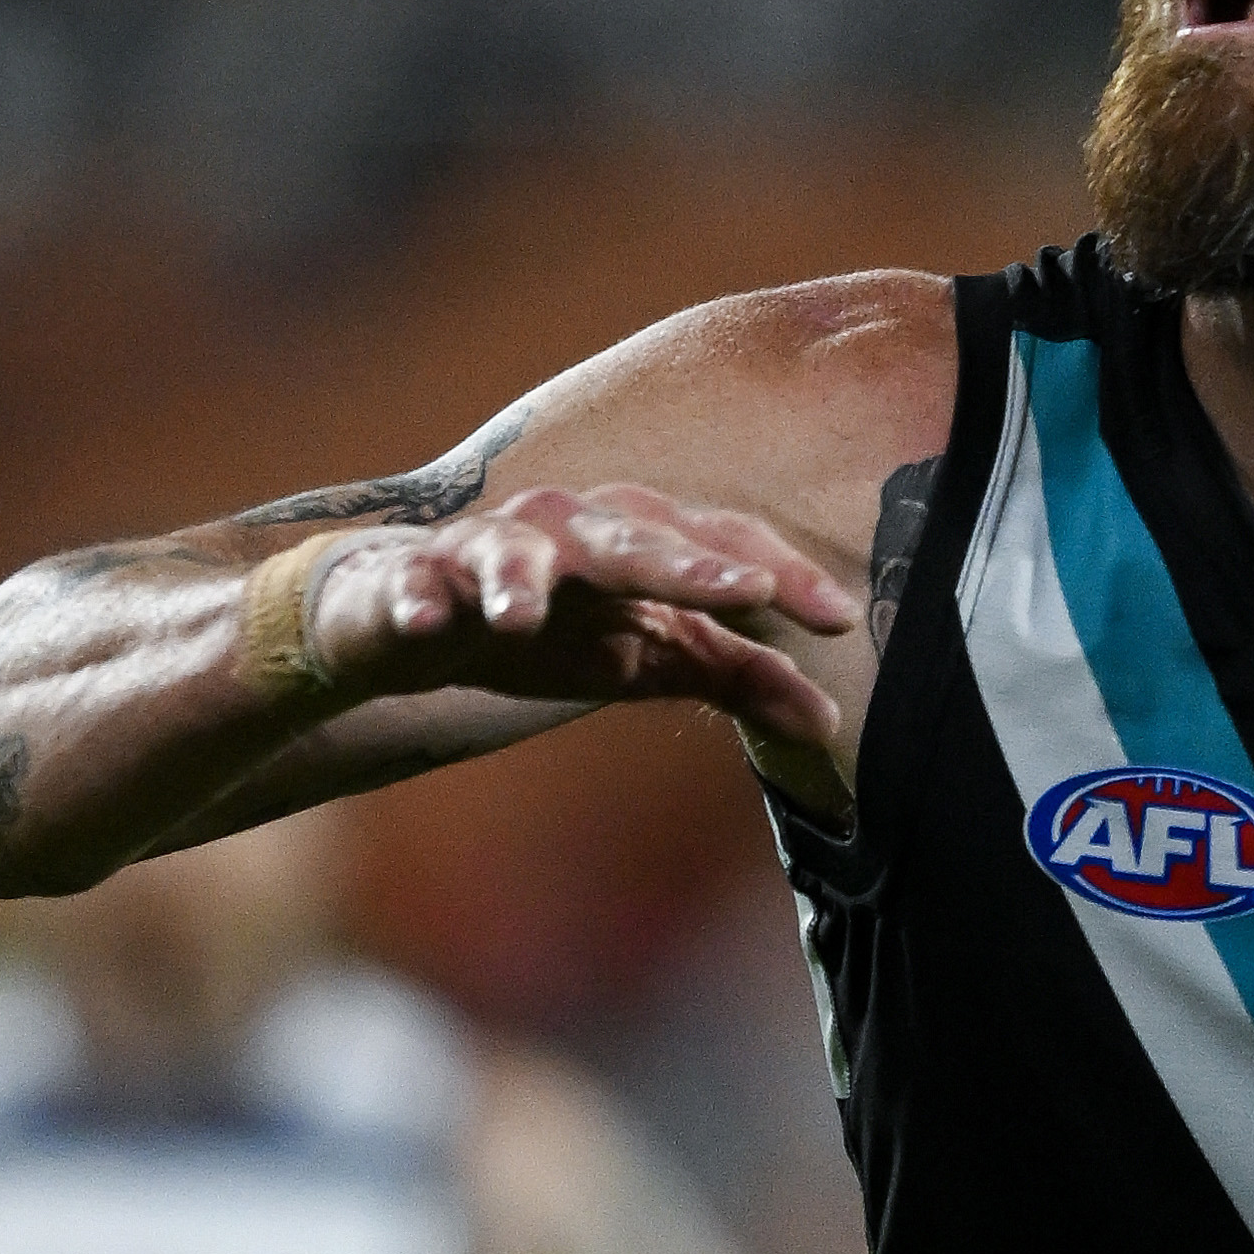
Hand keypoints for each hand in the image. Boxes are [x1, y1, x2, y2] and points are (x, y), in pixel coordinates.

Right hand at [308, 484, 858, 751]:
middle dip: (686, 563)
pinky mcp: (412, 579)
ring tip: (525, 616)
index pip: (721, 549)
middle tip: (747, 588)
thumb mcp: (653, 657)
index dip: (783, 577)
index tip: (840, 619)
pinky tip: (421, 620)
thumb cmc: (554, 627)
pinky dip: (416, 600)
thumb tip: (830, 721)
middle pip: (633, 538)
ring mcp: (487, 550)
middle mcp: (570, 531)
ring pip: (513, 550)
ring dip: (520, 577)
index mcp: (637, 543)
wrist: (419, 622)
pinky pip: (412, 585)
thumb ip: (737, 677)